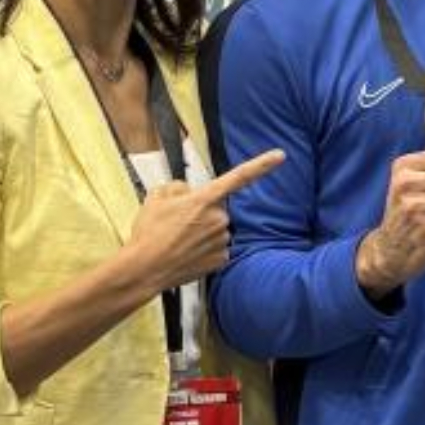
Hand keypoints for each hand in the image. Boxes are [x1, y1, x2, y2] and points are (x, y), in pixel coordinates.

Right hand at [128, 148, 286, 290]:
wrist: (144, 269)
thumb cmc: (148, 234)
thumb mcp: (156, 198)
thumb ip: (177, 187)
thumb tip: (187, 192)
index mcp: (205, 199)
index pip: (239, 176)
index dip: (262, 164)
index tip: (280, 155)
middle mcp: (219, 218)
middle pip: (217, 208)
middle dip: (202, 212)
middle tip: (178, 223)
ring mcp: (222, 240)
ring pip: (217, 229)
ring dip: (202, 231)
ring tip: (178, 239)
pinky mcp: (221, 259)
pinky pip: (216, 248)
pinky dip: (204, 249)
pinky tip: (186, 253)